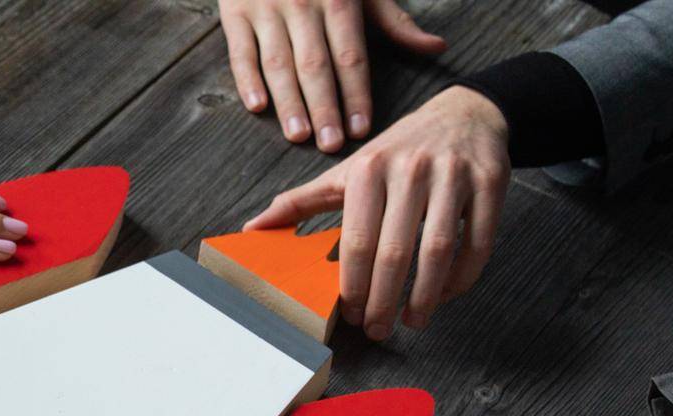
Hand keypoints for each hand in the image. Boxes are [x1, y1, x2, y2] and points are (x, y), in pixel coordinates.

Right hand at [220, 0, 445, 150]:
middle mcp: (303, 2)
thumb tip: (436, 48)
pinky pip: (241, 51)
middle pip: (315, 65)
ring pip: (278, 63)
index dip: (357, 94)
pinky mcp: (235, 12)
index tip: (361, 128)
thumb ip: (394, 22)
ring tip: (299, 136)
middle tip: (331, 144)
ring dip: (289, 102)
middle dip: (324, 107)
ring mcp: (266, 8)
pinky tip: (257, 106)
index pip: (350, 56)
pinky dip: (246, 79)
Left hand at [247, 86, 509, 338]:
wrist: (465, 113)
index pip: (357, 240)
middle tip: (377, 330)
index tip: (350, 314)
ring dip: (426, 296)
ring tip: (413, 322)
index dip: (354, 285)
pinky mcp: (491, 181)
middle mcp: (411, 169)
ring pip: (440, 249)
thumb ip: (302, 202)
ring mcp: (453, 174)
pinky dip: (462, 277)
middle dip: (384, 300)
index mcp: (368, 169)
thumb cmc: (396, 153)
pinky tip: (445, 296)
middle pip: (396, 251)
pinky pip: (478, 241)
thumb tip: (251, 229)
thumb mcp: (346, 171)